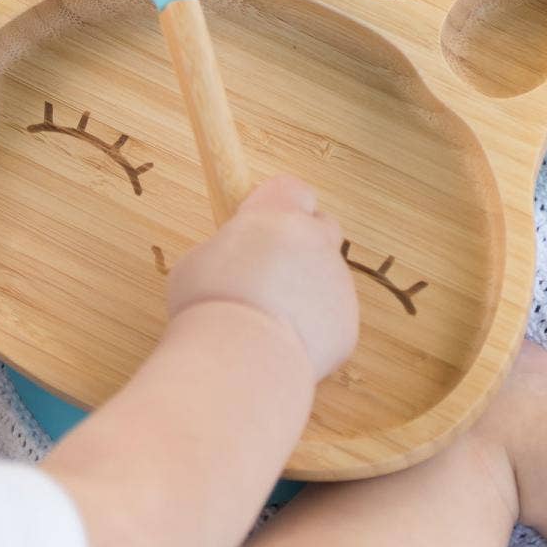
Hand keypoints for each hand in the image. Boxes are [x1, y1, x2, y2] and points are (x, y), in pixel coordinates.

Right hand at [167, 177, 359, 381]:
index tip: (262, 224)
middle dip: (302, 244)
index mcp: (278, 215)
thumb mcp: (198, 260)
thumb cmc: (210, 303)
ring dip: (304, 291)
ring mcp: (338, 282)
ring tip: (268, 320)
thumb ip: (230, 249)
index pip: (293, 190)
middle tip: (271, 271)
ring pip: (327, 277)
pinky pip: (332, 318)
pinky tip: (282, 344)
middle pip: (322, 228)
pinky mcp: (348, 323)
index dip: (279, 206)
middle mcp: (316, 241)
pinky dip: (313, 329)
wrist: (243, 357)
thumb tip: (238, 261)